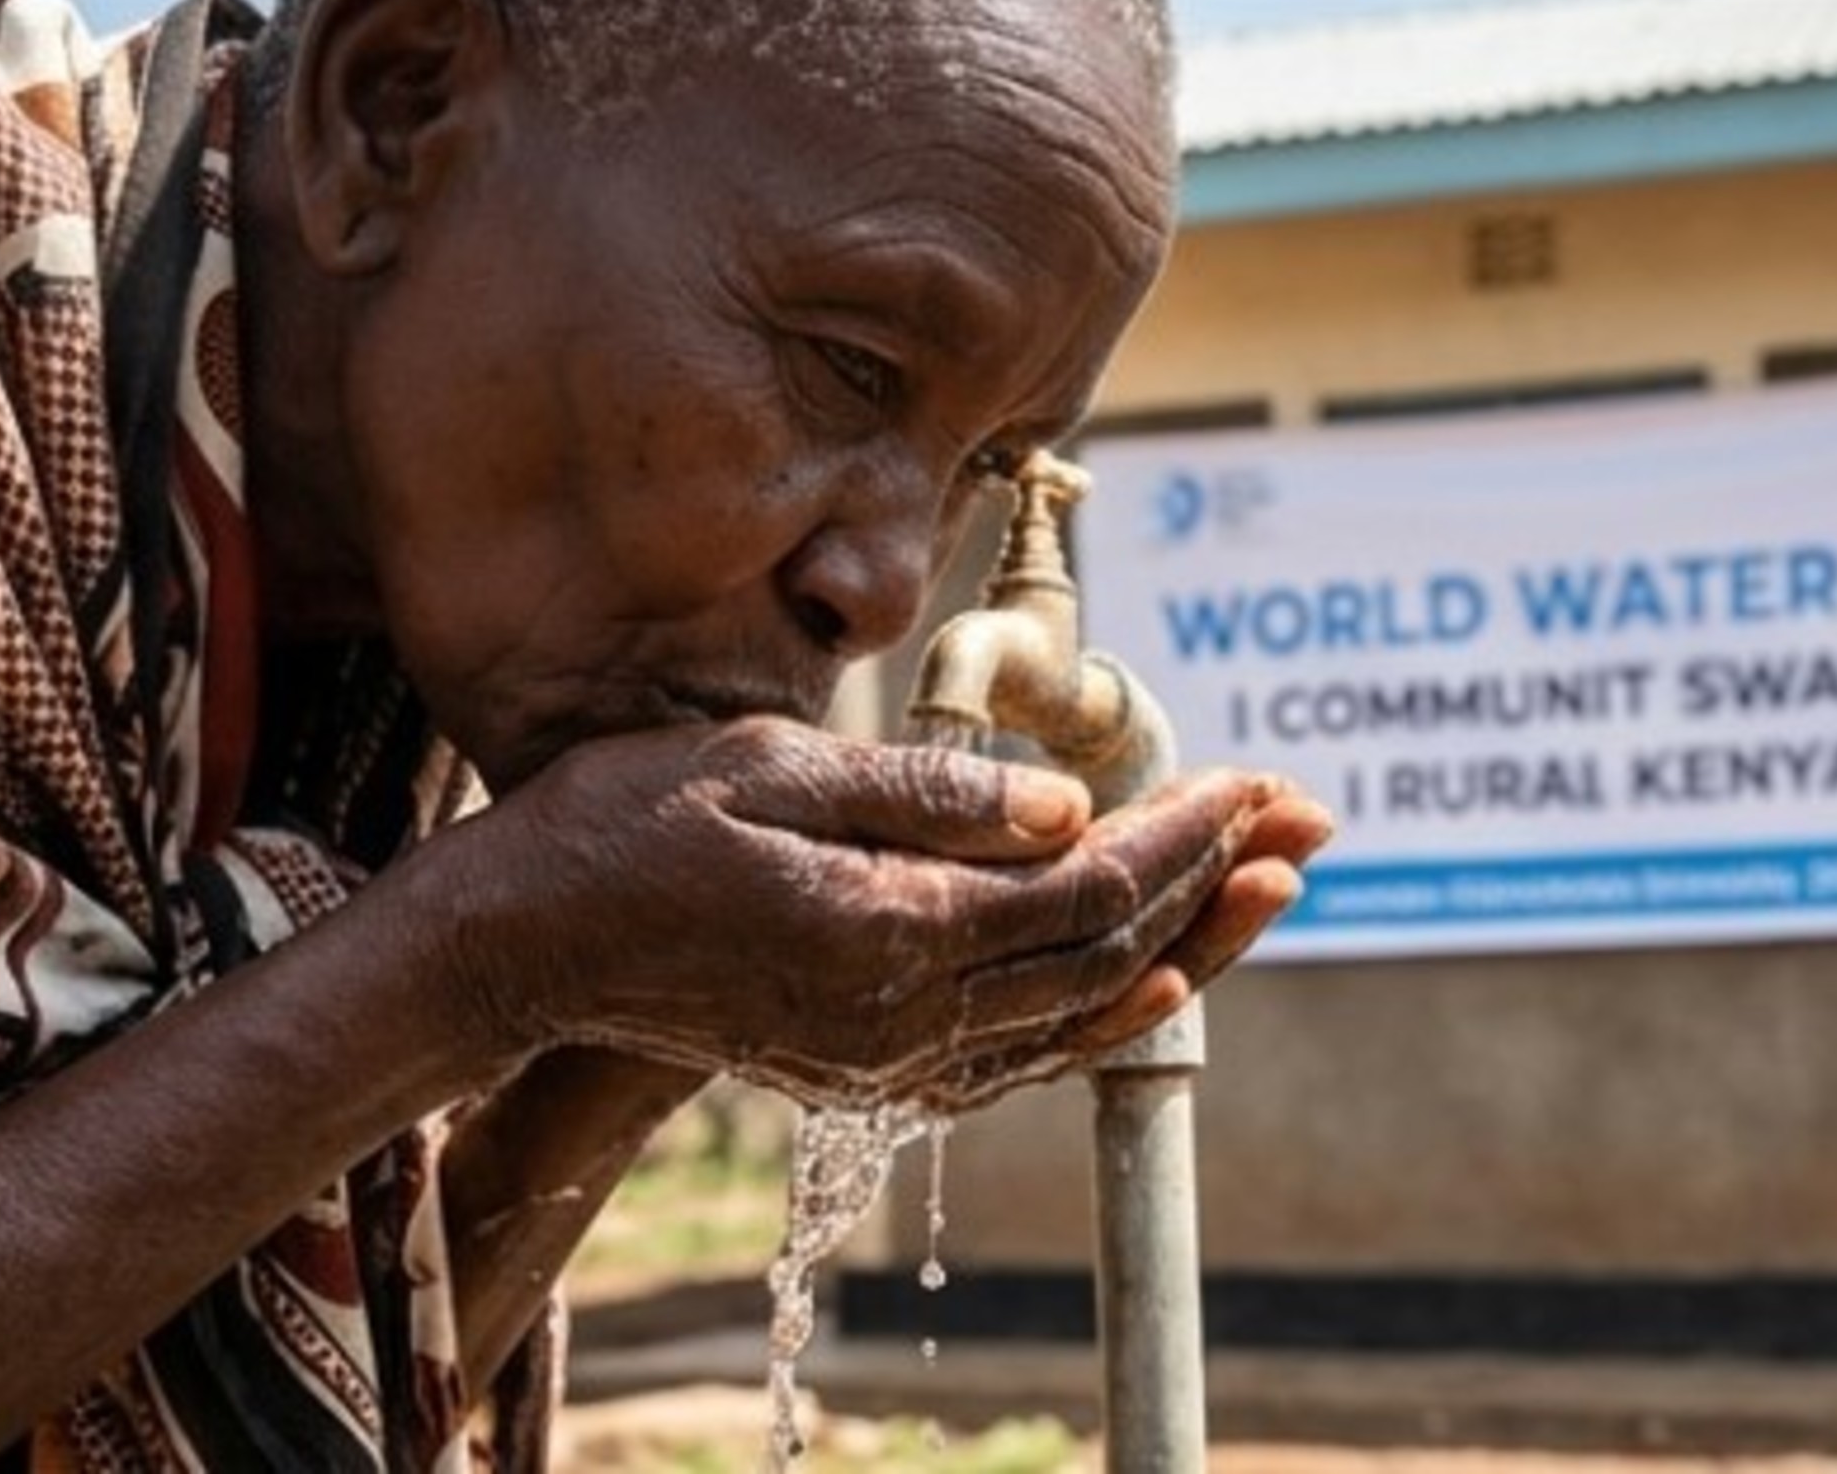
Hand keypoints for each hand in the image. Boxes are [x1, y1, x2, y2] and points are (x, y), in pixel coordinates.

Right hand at [434, 718, 1329, 1108]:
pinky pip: (1022, 1059)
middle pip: (1110, 952)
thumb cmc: (630, 825)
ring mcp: (889, 1056)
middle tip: (1310, 820)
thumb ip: (927, 797)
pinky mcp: (868, 1068)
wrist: (526, 942)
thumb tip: (1067, 808)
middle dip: (1218, 879)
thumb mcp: (770, 769)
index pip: (1088, 885)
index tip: (1257, 776)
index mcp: (889, 932)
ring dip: (1190, 948)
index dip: (1185, 831)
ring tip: (1274, 890)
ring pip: (1081, 1011)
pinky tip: (1158, 984)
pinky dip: (1105, 1021)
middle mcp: (905, 1016)